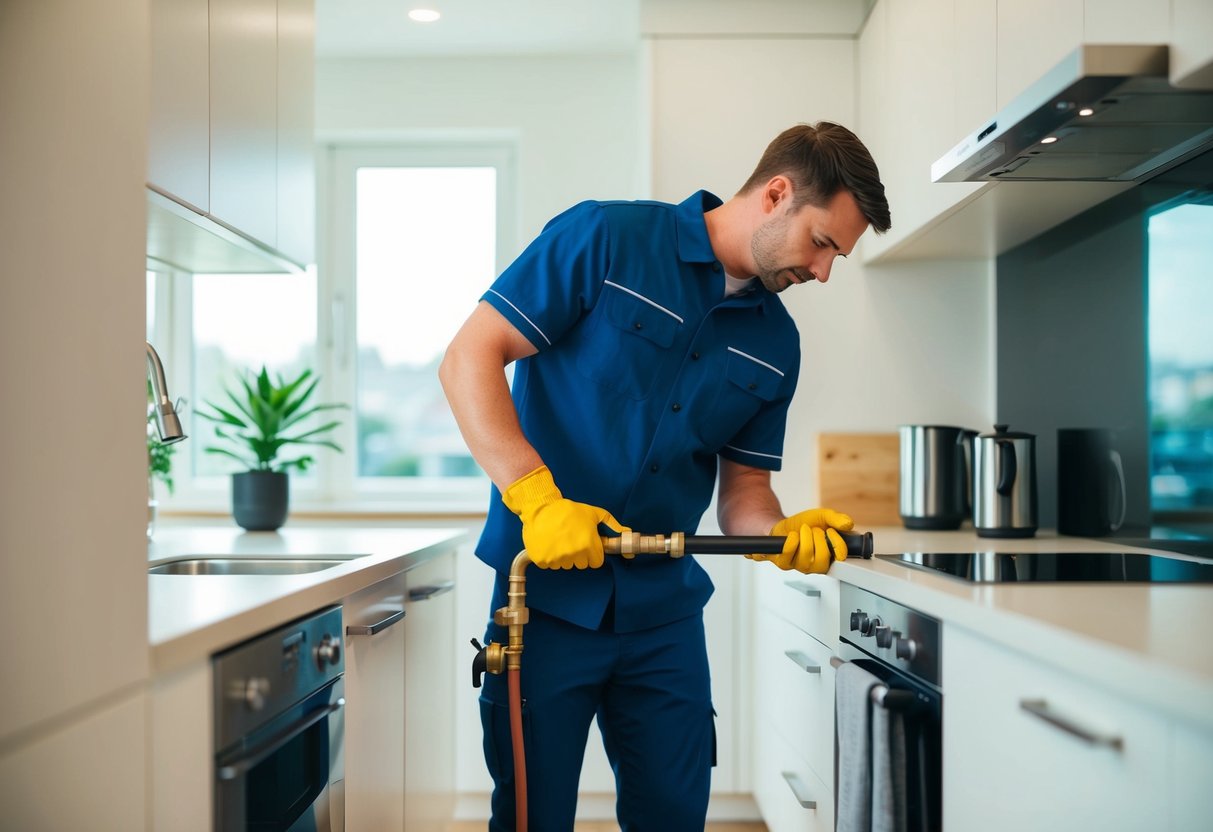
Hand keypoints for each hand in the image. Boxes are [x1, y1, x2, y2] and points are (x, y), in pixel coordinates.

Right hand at [501, 466, 626, 568]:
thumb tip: (627, 532)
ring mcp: (557, 559)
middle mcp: (573, 554)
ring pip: (565, 565)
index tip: (586, 546)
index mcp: (588, 545)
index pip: (596, 563)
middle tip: (571, 540)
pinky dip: (549, 557)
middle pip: (581, 565)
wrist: (541, 507)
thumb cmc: (569, 510)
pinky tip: (549, 543)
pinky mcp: (542, 560)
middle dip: (578, 555)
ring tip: (559, 540)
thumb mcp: (593, 513)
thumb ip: (612, 523)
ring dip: (563, 557)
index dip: (592, 554)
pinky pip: (550, 565)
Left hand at [749, 508, 853, 573]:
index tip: (830, 531)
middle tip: (814, 529)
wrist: (784, 525)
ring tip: (803, 530)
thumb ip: (836, 519)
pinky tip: (792, 535)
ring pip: (805, 558)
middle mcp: (817, 565)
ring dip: (804, 537)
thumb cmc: (805, 523)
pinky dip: (791, 541)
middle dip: (818, 539)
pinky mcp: (785, 564)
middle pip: (822, 560)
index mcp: (831, 556)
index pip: (840, 559)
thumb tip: (848, 524)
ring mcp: (801, 566)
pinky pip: (788, 555)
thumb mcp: (823, 516)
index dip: (837, 544)